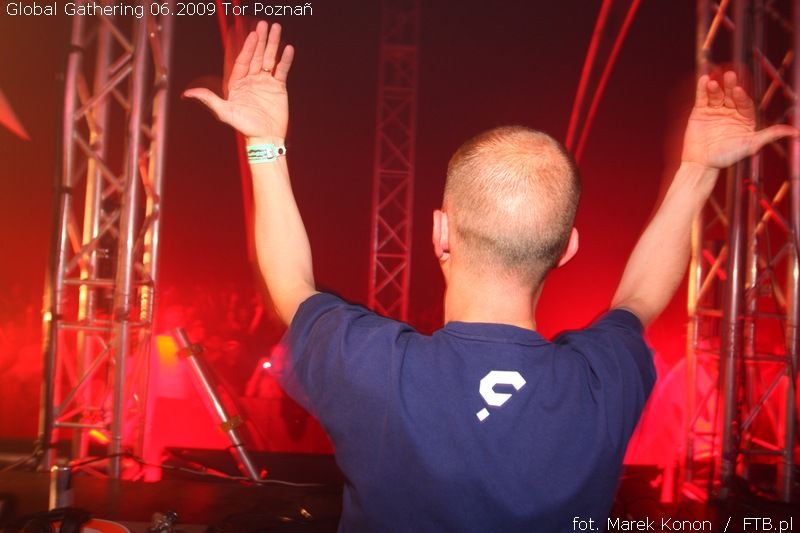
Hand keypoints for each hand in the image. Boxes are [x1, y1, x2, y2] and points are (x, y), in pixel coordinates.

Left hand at [183, 21, 293, 141]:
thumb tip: (187, 94)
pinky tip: (288, 49)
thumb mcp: (225, 112)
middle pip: (256, 56)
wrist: (265, 138)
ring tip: (277, 29)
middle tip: (265, 24)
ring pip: (269, 59)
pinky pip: (281, 70)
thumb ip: (208, 100)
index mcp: (237, 83)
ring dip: (273, 44)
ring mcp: (265, 82)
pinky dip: (285, 60)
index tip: (253, 35)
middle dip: (261, 40)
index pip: (243, 61)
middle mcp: (251, 80)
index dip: (248, 47)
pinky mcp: (278, 88)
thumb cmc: (244, 127)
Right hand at [681, 71, 796, 169]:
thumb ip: (771, 135)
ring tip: (713, 83)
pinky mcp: (700, 112)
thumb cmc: (727, 156)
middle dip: (730, 86)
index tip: (738, 90)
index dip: (742, 97)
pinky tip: (704, 79)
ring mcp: (715, 111)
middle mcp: (731, 112)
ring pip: (717, 96)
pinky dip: (702, 89)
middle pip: (731, 96)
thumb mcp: (751, 144)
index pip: (745, 103)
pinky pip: (702, 98)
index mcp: (744, 118)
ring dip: (715, 88)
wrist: (702, 163)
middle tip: (730, 75)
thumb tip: (795, 132)